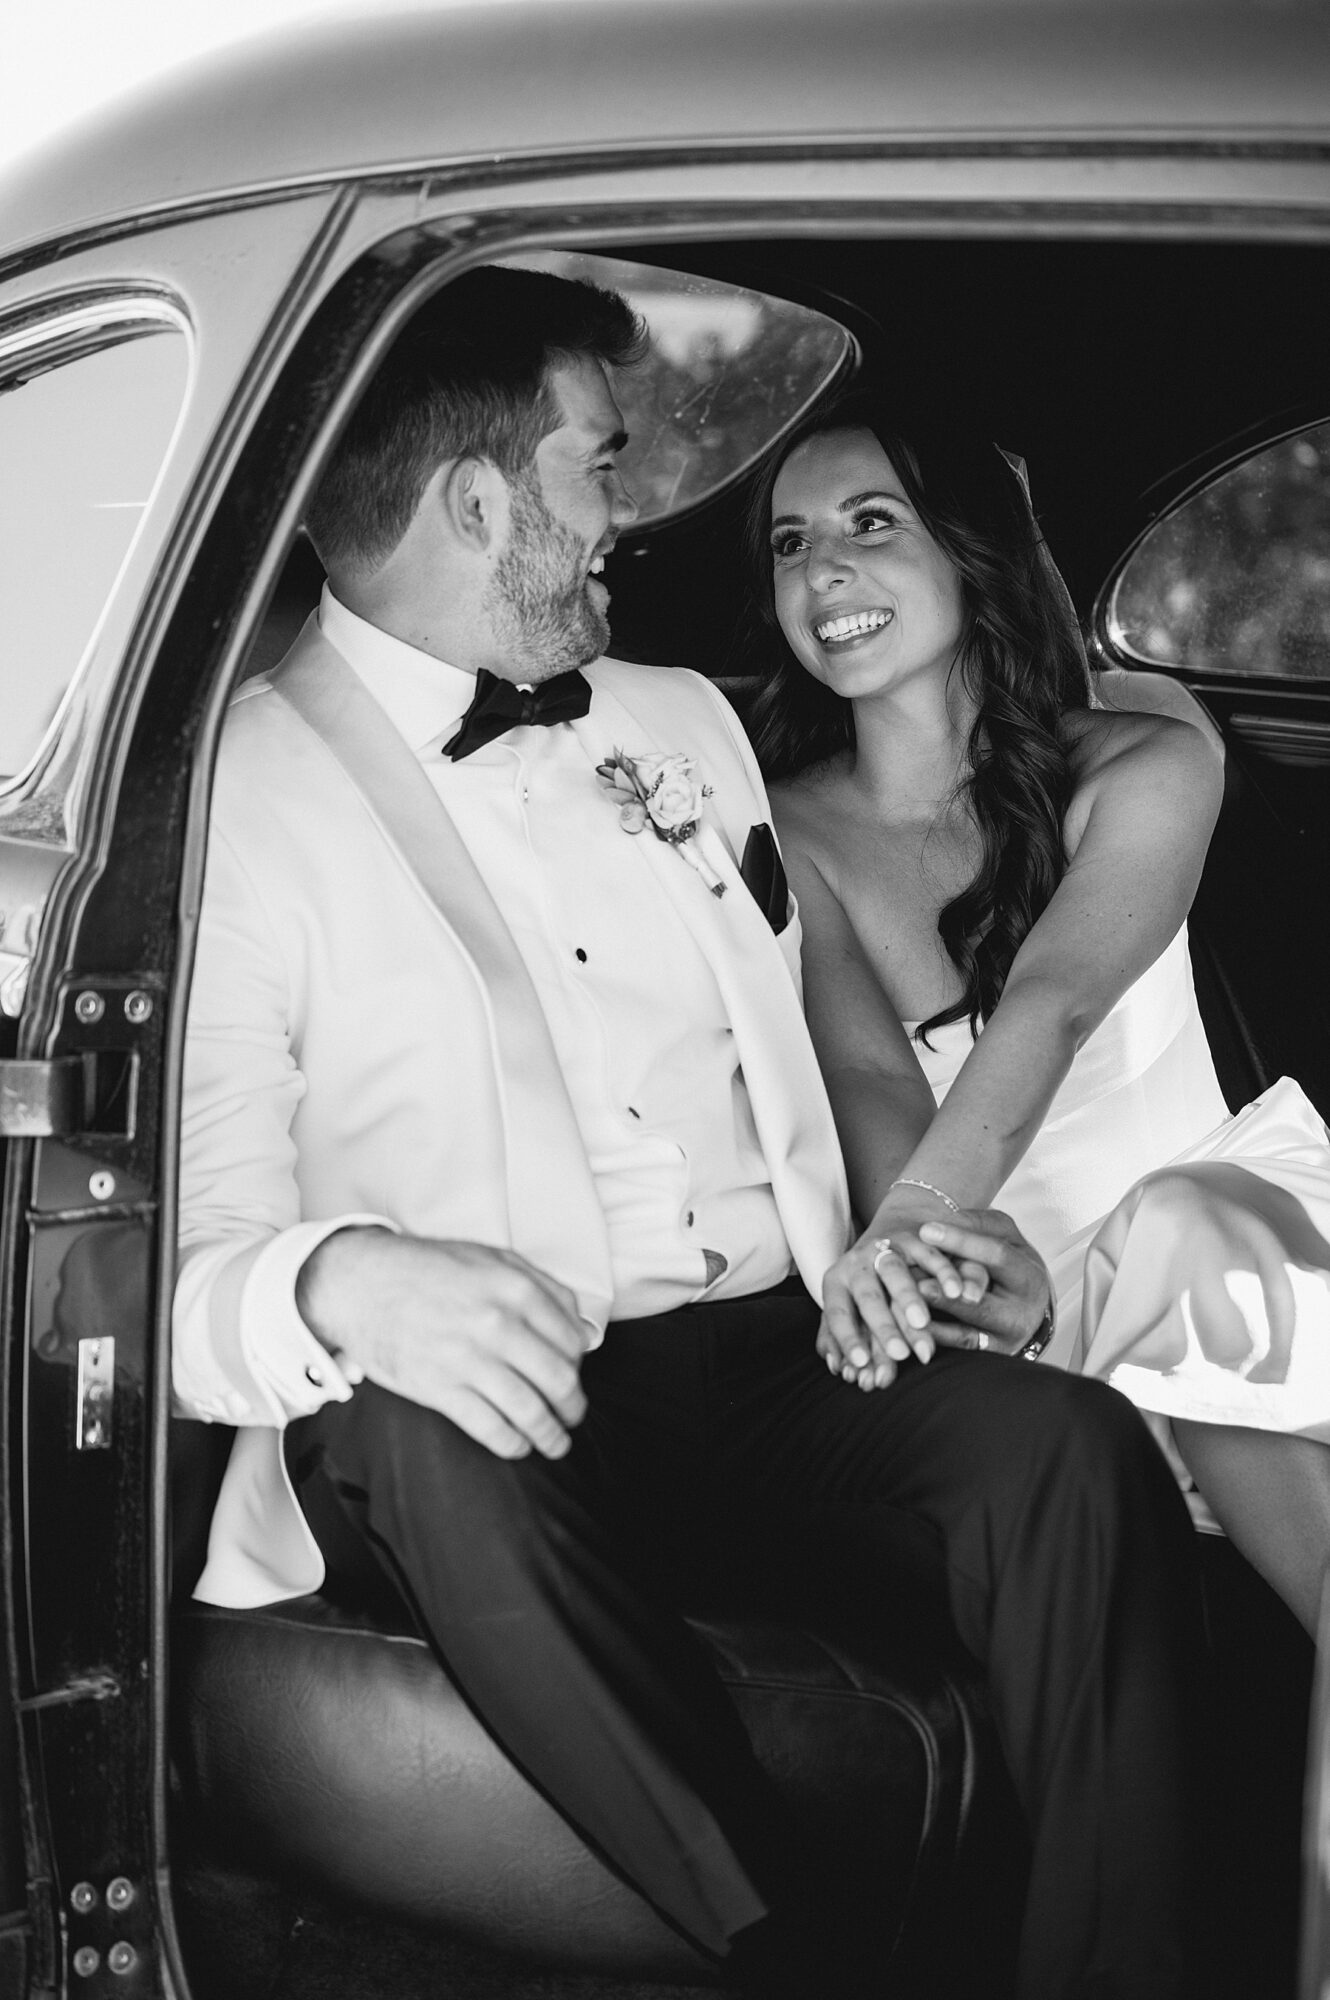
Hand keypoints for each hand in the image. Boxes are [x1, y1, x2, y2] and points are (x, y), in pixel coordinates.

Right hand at [297, 1227, 590, 1460]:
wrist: (362, 1284)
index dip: (580, 1364)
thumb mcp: (492, 1258)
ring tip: (556, 1443)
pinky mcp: (441, 1390)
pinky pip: (492, 1429)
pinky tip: (518, 1445)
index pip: (573, 1341)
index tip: (574, 1374)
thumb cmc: (428, 1269)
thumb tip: (576, 1324)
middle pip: (560, 1381)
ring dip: (551, 1435)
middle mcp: (499, 1325)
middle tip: (573, 1415)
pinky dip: (513, 1444)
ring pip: (531, 1412)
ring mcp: (470, 1360)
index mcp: (517, 1288)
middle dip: (573, 1406)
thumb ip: (540, 1285)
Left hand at [818, 1197, 986, 1389]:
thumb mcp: (850, 1309)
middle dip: (883, 1325)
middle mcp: (856, 1263)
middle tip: (899, 1354)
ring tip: (922, 1323)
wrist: (889, 1235)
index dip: (847, 1339)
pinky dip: (943, 1273)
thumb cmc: (868, 1287)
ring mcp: (885, 1247)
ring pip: (894, 1272)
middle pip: (867, 1295)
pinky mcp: (914, 1238)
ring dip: (908, 1298)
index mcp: (836, 1282)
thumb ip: (842, 1342)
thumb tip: (845, 1373)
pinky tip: (956, 1293)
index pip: (837, 1314)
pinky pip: (930, 1254)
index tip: (861, 1364)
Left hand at [913, 1209, 1052, 1353]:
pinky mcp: (988, 1357)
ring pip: (966, 1333)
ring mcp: (1005, 1340)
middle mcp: (1021, 1314)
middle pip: (981, 1303)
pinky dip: (933, 1339)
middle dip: (945, 1294)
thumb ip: (978, 1224)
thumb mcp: (1002, 1235)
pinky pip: (956, 1350)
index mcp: (1028, 1276)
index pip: (995, 1256)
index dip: (960, 1242)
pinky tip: (908, 1328)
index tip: (925, 1230)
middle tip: (911, 1280)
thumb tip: (949, 1220)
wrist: (1025, 1304)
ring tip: (903, 1306)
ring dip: (932, 1321)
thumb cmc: (1006, 1260)